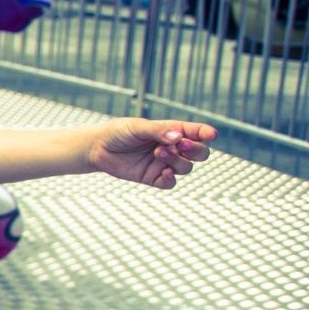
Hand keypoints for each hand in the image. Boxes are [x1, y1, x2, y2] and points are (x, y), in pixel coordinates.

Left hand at [86, 119, 215, 188]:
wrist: (98, 148)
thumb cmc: (119, 132)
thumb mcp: (138, 127)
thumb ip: (158, 131)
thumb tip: (177, 138)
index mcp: (172, 132)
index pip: (195, 133)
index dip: (205, 133)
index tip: (211, 135)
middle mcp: (172, 148)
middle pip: (199, 153)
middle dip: (196, 150)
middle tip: (181, 145)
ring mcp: (164, 164)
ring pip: (185, 168)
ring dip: (177, 161)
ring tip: (158, 153)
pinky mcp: (153, 178)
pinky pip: (170, 183)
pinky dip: (171, 179)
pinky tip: (165, 172)